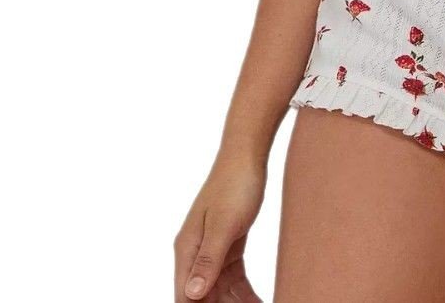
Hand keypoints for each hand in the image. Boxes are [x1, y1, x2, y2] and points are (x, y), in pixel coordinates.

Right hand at [174, 151, 266, 301]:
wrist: (247, 156)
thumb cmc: (234, 185)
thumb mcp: (224, 224)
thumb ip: (207, 259)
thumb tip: (191, 295)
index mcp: (187, 249)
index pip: (186, 296)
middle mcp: (195, 253)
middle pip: (204, 297)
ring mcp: (212, 249)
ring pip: (220, 290)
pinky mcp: (229, 245)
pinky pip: (233, 278)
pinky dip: (244, 293)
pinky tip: (258, 302)